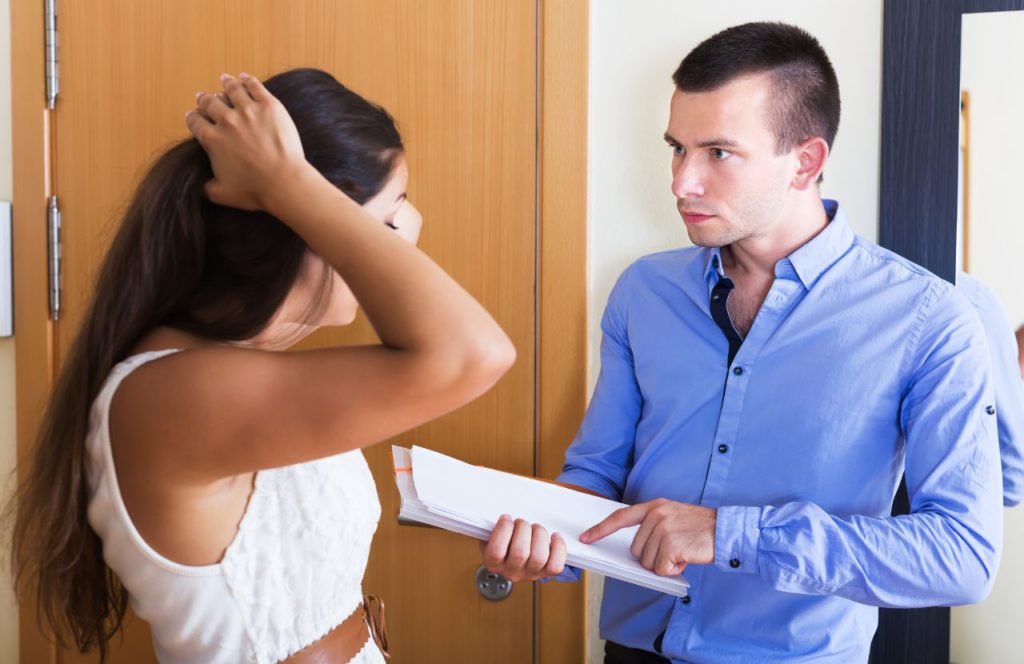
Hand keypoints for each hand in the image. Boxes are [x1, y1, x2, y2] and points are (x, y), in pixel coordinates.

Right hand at [185, 73, 308, 211]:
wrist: (284, 182)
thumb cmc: (255, 191)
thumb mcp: (221, 194)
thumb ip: (206, 188)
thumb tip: (199, 187)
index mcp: (212, 140)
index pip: (196, 122)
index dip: (193, 117)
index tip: (193, 115)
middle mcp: (226, 121)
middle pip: (210, 103)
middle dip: (205, 99)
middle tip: (204, 97)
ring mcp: (248, 111)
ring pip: (231, 90)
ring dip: (226, 84)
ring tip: (225, 80)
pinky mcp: (269, 106)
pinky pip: (254, 86)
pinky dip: (247, 80)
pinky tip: (245, 78)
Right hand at [480, 515, 566, 581]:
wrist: (513, 557)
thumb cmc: (502, 541)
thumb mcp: (489, 534)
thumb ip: (488, 524)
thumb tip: (492, 510)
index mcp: (492, 562)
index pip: (496, 551)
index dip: (503, 530)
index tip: (507, 518)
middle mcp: (511, 571)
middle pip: (520, 552)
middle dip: (523, 528)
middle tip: (521, 522)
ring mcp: (529, 573)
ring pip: (538, 557)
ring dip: (539, 535)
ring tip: (536, 528)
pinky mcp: (545, 573)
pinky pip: (556, 565)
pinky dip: (558, 548)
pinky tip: (553, 537)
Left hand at [580, 499, 715, 575]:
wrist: (727, 530)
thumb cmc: (701, 529)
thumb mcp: (674, 517)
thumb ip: (654, 526)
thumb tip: (637, 551)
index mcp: (654, 506)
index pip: (620, 518)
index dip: (601, 529)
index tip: (585, 538)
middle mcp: (656, 515)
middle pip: (637, 551)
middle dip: (654, 557)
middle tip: (676, 550)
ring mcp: (663, 528)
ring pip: (649, 562)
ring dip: (666, 564)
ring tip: (684, 552)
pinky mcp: (671, 544)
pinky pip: (662, 569)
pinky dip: (674, 570)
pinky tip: (687, 559)